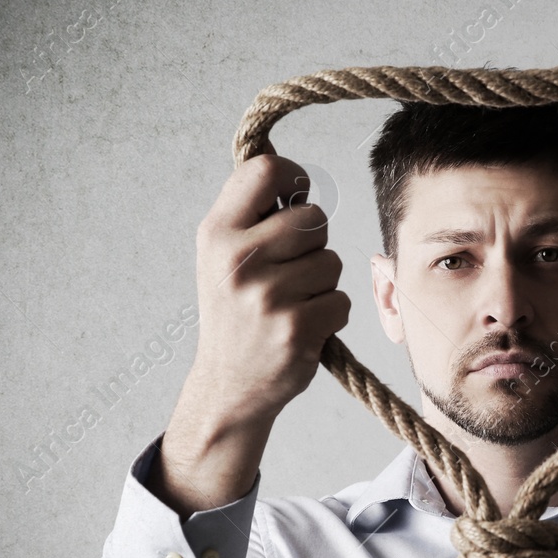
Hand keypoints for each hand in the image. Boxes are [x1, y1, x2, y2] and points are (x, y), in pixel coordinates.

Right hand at [187, 150, 350, 424]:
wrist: (228, 386)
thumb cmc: (234, 312)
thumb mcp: (221, 256)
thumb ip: (251, 213)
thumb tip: (293, 173)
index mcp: (216, 234)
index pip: (266, 170)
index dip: (293, 176)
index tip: (296, 193)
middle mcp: (237, 260)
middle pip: (314, 218)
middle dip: (314, 242)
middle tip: (288, 270)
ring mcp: (267, 296)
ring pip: (332, 262)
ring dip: (322, 283)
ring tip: (290, 303)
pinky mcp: (296, 329)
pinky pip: (342, 300)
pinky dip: (331, 315)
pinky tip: (302, 328)